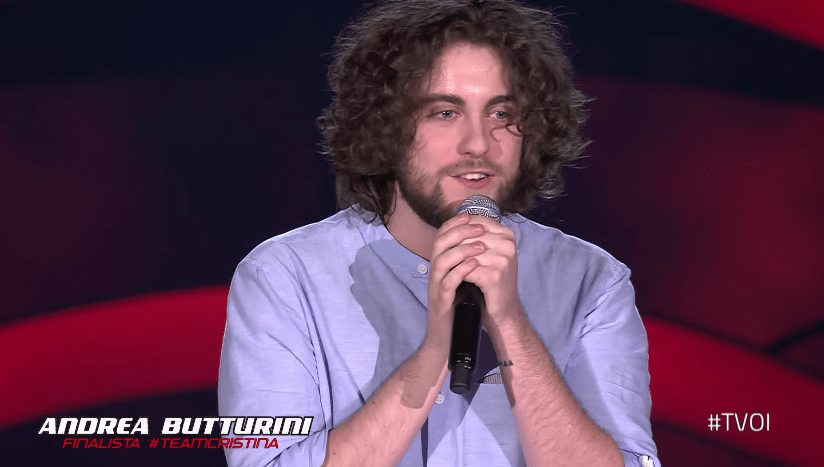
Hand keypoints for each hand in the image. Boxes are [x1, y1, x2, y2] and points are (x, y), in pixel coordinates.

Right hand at [424, 213, 486, 352]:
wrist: (449, 337)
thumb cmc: (458, 306)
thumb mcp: (462, 279)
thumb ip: (466, 260)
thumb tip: (481, 240)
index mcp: (439, 265)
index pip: (442, 236)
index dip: (455, 224)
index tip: (472, 217)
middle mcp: (434, 273)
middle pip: (439, 244)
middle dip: (460, 232)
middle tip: (479, 229)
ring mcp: (435, 287)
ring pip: (441, 261)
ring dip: (461, 250)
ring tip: (481, 246)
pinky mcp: (441, 302)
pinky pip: (447, 283)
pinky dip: (461, 271)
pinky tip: (475, 266)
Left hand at [456, 215, 520, 326]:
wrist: (504, 309)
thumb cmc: (494, 279)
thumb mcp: (490, 253)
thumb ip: (478, 235)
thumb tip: (456, 218)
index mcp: (507, 234)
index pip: (475, 222)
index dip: (458, 230)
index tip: (448, 240)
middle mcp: (507, 244)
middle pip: (468, 237)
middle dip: (453, 247)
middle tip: (443, 256)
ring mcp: (502, 259)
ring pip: (465, 252)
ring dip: (454, 261)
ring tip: (447, 267)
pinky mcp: (495, 275)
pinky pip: (466, 269)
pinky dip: (458, 274)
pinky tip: (455, 278)